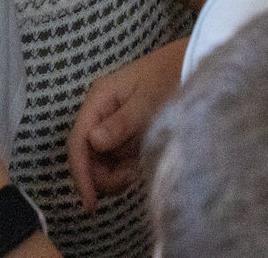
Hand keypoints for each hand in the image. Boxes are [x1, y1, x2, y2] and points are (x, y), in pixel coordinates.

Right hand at [65, 38, 187, 211]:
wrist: (189, 65)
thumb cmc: (168, 77)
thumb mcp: (146, 101)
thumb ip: (121, 123)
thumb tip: (93, 142)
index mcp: (98, 99)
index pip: (78, 141)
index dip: (81, 173)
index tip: (90, 203)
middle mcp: (99, 112)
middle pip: (87, 155)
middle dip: (102, 175)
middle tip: (129, 179)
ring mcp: (111, 124)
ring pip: (100, 161)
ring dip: (114, 174)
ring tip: (137, 170)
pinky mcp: (123, 134)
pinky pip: (115, 159)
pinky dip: (124, 168)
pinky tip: (139, 165)